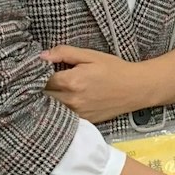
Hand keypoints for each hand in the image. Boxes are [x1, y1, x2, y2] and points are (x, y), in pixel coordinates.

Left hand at [42, 45, 156, 123]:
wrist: (136, 88)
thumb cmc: (114, 69)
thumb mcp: (90, 55)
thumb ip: (64, 53)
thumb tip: (41, 56)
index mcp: (71, 81)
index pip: (42, 80)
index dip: (39, 74)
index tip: (40, 71)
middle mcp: (72, 100)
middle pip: (44, 96)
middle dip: (41, 88)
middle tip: (43, 80)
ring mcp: (78, 113)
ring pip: (52, 108)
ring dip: (49, 100)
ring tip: (54, 90)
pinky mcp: (84, 121)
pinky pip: (64, 116)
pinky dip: (61, 109)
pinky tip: (65, 101)